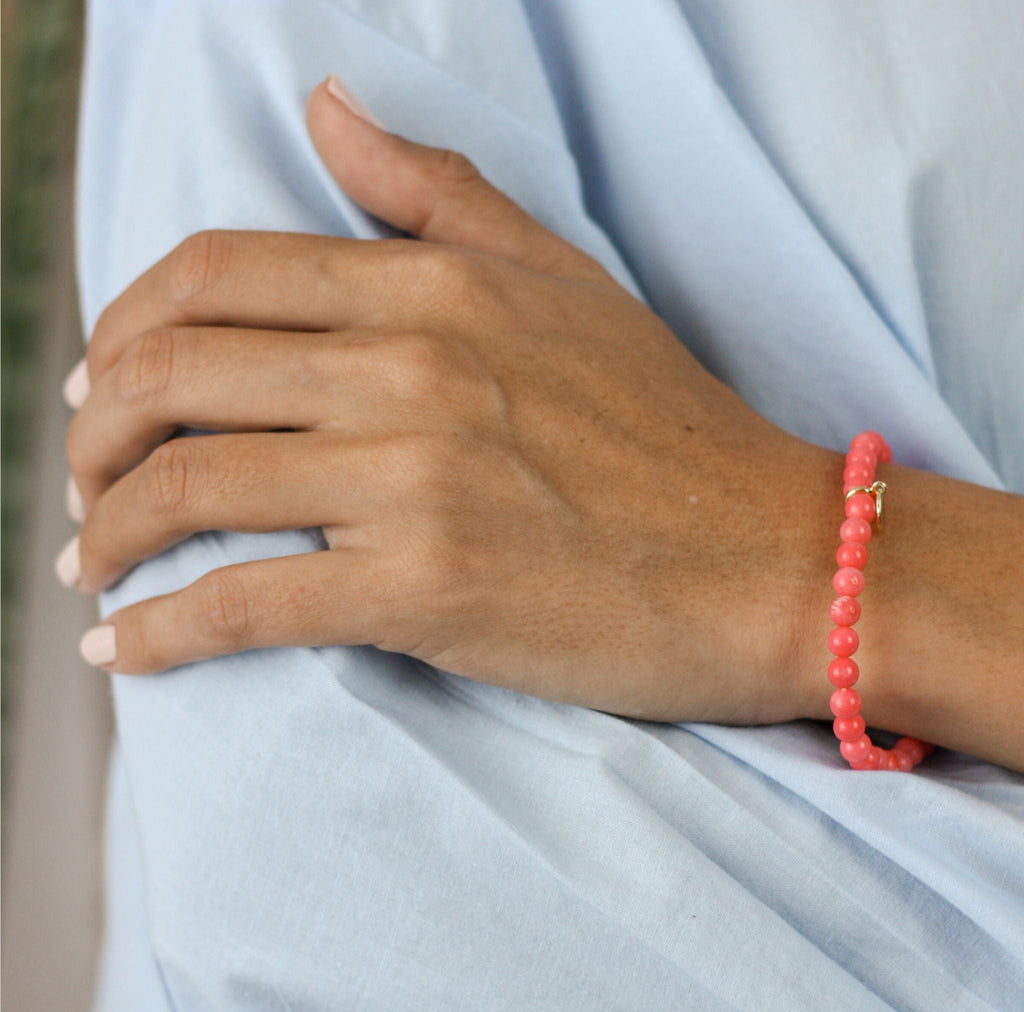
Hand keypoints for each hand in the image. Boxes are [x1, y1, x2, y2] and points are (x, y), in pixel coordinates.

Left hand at [60, 77, 843, 724]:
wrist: (771, 555)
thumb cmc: (671, 426)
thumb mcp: (562, 279)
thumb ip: (434, 191)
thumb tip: (326, 108)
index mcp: (432, 289)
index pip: (210, 276)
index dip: (121, 329)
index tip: (100, 384)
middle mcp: (409, 369)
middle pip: (170, 375)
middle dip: (90, 433)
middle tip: (83, 481)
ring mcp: (416, 480)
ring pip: (187, 488)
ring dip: (105, 531)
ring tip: (91, 565)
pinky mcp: (429, 590)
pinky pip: (246, 606)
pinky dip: (158, 633)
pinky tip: (116, 652)